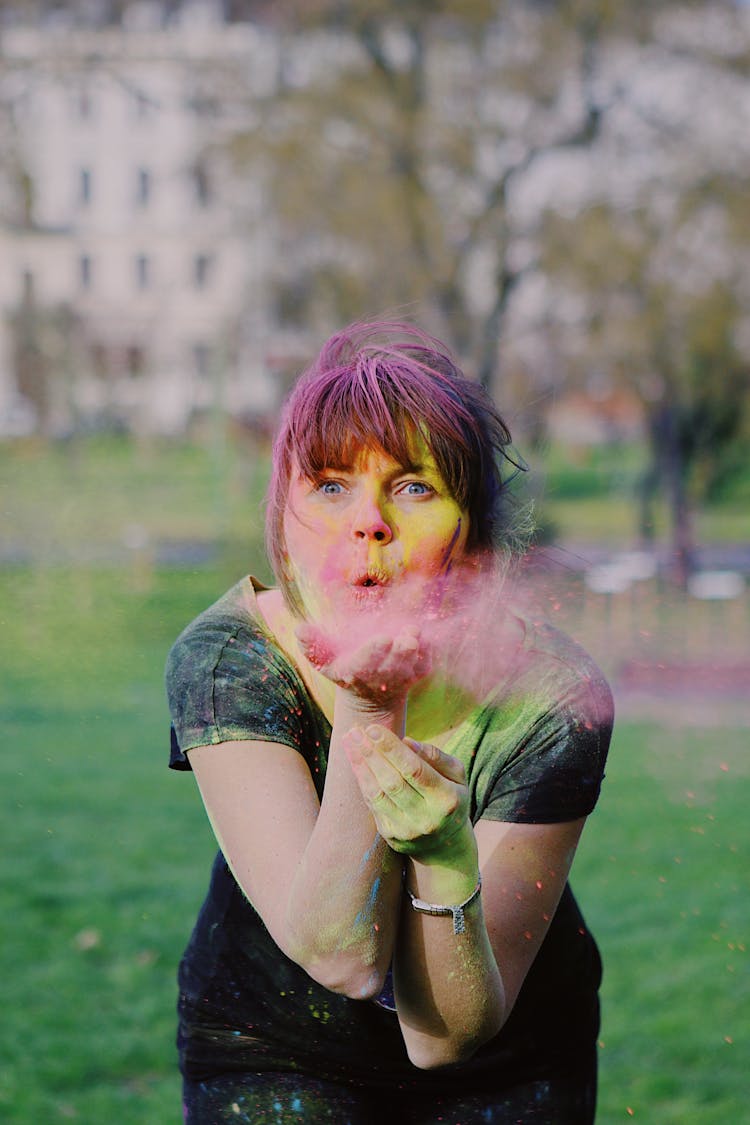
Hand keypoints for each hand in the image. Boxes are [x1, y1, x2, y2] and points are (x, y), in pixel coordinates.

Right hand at [296, 622, 431, 705]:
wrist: (370, 697)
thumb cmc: (343, 669)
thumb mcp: (324, 661)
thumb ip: (311, 645)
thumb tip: (299, 628)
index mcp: (356, 671)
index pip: (365, 663)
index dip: (374, 651)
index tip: (383, 638)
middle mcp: (381, 677)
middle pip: (394, 665)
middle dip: (402, 652)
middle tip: (409, 636)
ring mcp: (401, 677)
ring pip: (412, 666)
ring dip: (417, 651)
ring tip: (416, 633)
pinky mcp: (416, 674)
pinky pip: (426, 665)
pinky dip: (429, 652)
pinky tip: (428, 637)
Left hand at [342, 725, 469, 857]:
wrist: (446, 847)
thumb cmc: (451, 798)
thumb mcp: (457, 776)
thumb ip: (436, 756)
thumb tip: (407, 741)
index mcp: (447, 799)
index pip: (414, 770)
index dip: (391, 749)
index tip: (373, 729)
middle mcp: (426, 817)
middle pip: (392, 781)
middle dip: (371, 753)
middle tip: (355, 731)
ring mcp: (406, 829)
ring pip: (377, 792)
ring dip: (361, 764)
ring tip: (349, 741)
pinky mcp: (390, 835)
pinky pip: (372, 802)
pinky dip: (362, 779)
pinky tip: (354, 760)